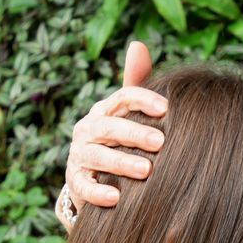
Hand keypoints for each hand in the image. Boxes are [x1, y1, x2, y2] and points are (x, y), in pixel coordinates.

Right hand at [57, 42, 165, 228]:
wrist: (95, 177)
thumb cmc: (121, 140)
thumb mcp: (130, 114)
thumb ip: (137, 82)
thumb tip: (137, 44)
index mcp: (105, 110)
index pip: (122, 97)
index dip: (143, 100)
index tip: (167, 108)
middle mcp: (89, 129)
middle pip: (109, 127)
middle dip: (135, 134)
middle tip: (161, 143)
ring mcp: (80, 155)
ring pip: (98, 155)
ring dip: (121, 162)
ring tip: (145, 171)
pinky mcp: (75, 182)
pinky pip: (83, 186)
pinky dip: (98, 192)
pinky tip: (116, 198)